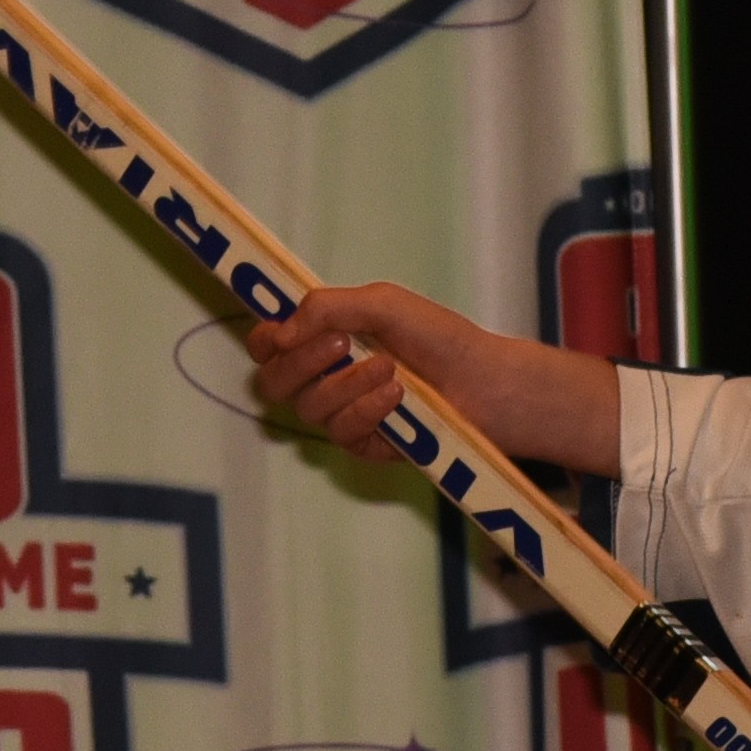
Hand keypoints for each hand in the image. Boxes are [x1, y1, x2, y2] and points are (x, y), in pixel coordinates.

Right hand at [242, 281, 624, 479]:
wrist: (485, 382)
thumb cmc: (437, 336)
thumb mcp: (382, 304)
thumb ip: (327, 308)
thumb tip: (279, 333)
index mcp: (323, 340)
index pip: (268, 345)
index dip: (264, 341)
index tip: (282, 333)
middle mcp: (325, 378)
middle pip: (273, 383)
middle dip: (302, 363)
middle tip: (340, 344)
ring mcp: (341, 415)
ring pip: (308, 409)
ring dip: (346, 385)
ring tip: (390, 368)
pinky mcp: (363, 446)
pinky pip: (341, 434)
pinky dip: (366, 411)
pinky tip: (397, 398)